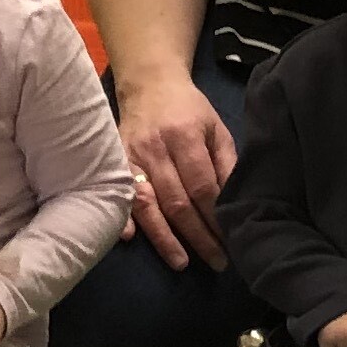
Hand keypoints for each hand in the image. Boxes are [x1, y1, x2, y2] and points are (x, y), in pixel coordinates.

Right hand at [116, 68, 234, 270]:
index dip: (215, 217)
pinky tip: (131, 239)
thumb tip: (234, 203)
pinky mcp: (113, 162)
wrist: (148, 84)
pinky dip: (121, 218)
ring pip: (147, 204)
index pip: (201, 186)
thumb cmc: (189, 109)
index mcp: (185, 136)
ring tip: (182, 263)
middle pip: (176, 201)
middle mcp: (155, 149)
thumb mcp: (217, 128)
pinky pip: (117, 195)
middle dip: (198, 236)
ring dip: (164, 238)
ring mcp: (130, 156)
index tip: (230, 240)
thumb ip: (226, 163)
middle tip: (216, 261)